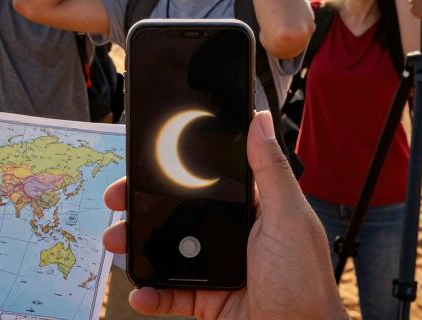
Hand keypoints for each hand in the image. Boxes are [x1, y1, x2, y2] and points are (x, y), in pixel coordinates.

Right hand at [101, 111, 345, 319]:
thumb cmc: (306, 280)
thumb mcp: (289, 217)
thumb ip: (270, 170)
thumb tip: (258, 119)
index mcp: (251, 209)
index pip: (204, 180)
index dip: (172, 170)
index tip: (143, 161)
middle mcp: (230, 236)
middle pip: (176, 213)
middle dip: (141, 205)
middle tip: (116, 200)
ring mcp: (215, 268)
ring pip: (165, 250)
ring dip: (136, 246)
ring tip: (116, 242)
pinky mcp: (206, 301)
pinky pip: (169, 294)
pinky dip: (150, 293)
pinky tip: (139, 291)